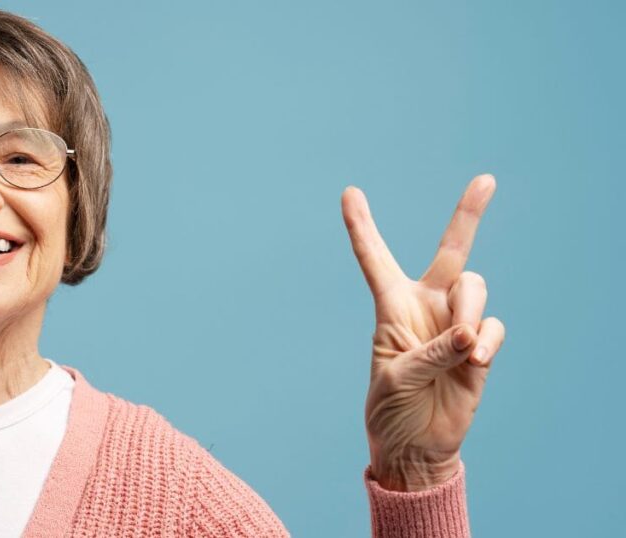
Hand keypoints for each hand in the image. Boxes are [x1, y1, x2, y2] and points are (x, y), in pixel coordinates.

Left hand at [341, 174, 506, 491]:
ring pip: (475, 288)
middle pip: (452, 251)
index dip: (362, 226)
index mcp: (391, 306)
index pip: (375, 259)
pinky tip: (475, 359)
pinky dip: (487, 338)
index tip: (349, 191)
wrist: (417, 445)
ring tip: (462, 348)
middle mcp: (426, 305)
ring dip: (469, 312)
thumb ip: (432, 352)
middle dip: (468, 214)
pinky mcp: (480, 346)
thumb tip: (470, 335)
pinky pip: (493, 325)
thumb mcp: (398, 379)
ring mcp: (456, 322)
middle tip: (486, 179)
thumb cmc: (392, 409)